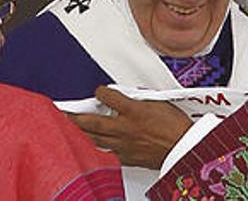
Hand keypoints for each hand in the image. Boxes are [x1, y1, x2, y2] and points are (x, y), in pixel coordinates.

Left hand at [66, 86, 192, 169]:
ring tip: (69, 127)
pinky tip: (88, 146)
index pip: (107, 96)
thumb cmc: (176, 126)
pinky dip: (96, 148)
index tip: (98, 91)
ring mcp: (124, 144)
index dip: (100, 92)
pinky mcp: (127, 157)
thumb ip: (140, 98)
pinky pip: (106, 152)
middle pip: (92, 121)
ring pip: (95, 138)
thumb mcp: (159, 102)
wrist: (185, 148)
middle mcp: (125, 127)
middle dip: (75, 116)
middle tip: (62, 112)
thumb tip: (129, 95)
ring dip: (80, 132)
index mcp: (133, 110)